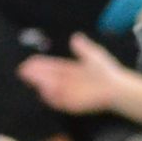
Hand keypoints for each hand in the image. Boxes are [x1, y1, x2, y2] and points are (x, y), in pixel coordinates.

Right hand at [18, 35, 141, 117]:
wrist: (117, 87)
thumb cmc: (106, 72)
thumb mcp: (93, 55)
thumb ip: (83, 48)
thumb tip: (75, 37)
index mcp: (68, 71)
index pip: (50, 67)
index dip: (39, 65)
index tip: (28, 62)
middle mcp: (65, 83)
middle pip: (46, 78)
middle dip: (35, 75)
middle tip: (24, 70)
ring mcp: (68, 94)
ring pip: (49, 90)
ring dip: (40, 84)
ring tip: (31, 78)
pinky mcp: (72, 104)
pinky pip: (58, 102)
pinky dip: (50, 97)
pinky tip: (44, 90)